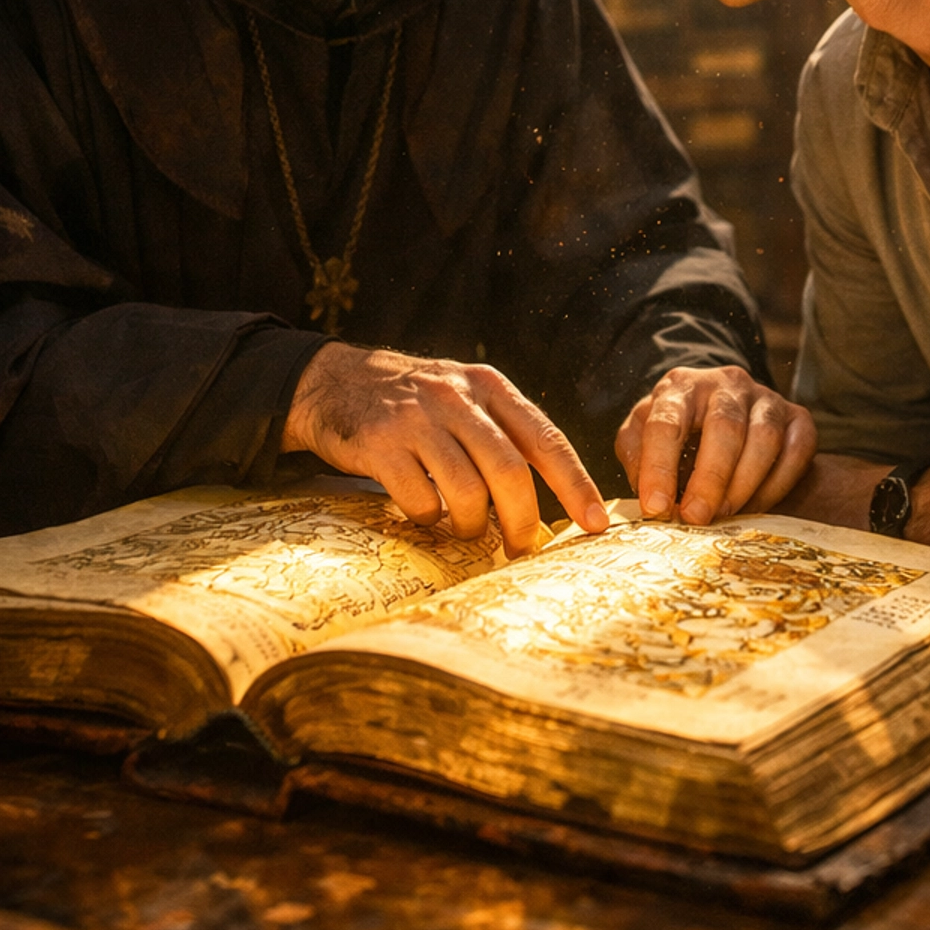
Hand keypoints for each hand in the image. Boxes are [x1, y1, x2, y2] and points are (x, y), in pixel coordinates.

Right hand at [283, 343, 607, 556]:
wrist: (335, 381)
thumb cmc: (413, 403)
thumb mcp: (464, 398)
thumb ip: (502, 435)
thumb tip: (544, 503)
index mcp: (489, 387)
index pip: (545, 439)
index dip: (575, 484)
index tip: (595, 522)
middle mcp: (457, 398)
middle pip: (509, 472)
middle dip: (522, 521)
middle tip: (519, 548)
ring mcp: (418, 419)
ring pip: (466, 491)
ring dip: (470, 525)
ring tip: (463, 528)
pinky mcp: (381, 443)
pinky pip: (420, 499)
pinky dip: (427, 517)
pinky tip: (422, 510)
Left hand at [615, 365, 816, 526]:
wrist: (723, 412)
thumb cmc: (678, 430)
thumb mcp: (643, 434)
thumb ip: (637, 457)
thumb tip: (650, 496)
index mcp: (680, 387)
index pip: (666, 422)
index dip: (659, 467)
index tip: (656, 507)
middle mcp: (726, 384)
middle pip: (724, 426)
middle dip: (710, 478)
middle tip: (696, 517)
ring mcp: (766, 398)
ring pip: (764, 438)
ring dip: (743, 484)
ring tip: (724, 514)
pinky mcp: (798, 417)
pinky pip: (797, 451)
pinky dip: (777, 485)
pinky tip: (755, 506)